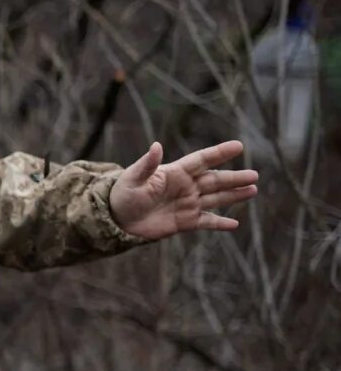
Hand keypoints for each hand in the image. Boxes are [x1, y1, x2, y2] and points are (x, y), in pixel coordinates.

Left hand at [109, 140, 257, 239]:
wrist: (116, 218)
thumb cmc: (123, 194)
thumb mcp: (133, 178)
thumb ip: (147, 164)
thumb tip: (156, 145)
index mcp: (175, 172)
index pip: (202, 160)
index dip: (219, 153)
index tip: (239, 146)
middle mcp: (185, 187)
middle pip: (214, 180)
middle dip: (234, 178)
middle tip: (255, 175)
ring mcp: (187, 204)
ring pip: (215, 198)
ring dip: (234, 195)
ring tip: (253, 190)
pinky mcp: (184, 221)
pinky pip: (206, 222)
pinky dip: (219, 223)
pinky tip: (234, 224)